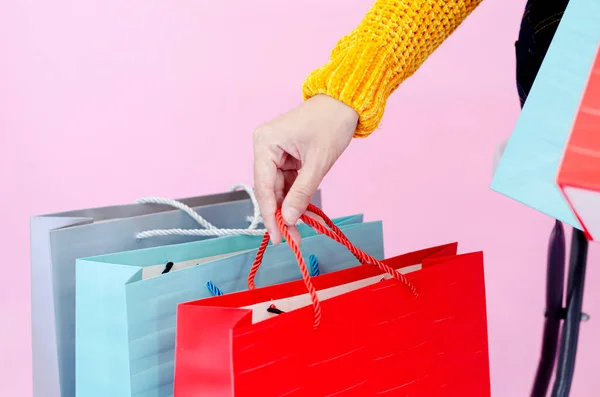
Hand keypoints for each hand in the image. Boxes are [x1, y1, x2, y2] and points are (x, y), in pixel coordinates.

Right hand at [253, 94, 357, 244]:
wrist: (345, 103)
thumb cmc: (332, 124)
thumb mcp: (318, 162)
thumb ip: (302, 192)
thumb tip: (289, 219)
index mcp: (265, 143)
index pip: (263, 187)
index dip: (270, 215)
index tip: (278, 237)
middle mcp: (265, 147)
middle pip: (269, 190)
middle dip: (281, 215)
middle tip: (291, 240)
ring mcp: (275, 153)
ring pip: (278, 189)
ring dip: (289, 209)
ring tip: (299, 232)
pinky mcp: (286, 157)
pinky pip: (288, 183)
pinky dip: (295, 198)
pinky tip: (302, 215)